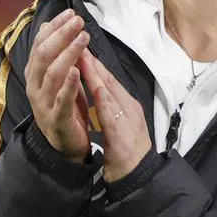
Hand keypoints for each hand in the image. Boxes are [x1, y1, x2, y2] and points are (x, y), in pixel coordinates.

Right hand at [24, 9, 91, 161]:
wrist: (63, 145)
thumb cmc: (62, 106)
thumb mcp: (56, 77)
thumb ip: (52, 53)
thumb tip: (47, 25)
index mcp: (34, 74)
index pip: (40, 44)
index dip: (54, 28)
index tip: (70, 13)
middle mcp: (35, 86)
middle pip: (44, 55)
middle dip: (61, 35)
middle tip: (78, 21)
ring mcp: (44, 103)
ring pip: (52, 74)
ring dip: (68, 53)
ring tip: (82, 39)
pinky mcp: (57, 119)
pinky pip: (62, 99)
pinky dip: (69, 84)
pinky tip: (78, 70)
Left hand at [78, 51, 152, 181]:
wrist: (138, 175)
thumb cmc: (126, 149)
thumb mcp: (117, 122)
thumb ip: (109, 104)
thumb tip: (98, 87)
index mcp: (125, 104)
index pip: (106, 79)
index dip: (92, 62)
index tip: (78, 46)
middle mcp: (128, 106)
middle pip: (109, 80)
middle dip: (93, 60)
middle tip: (78, 41)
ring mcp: (127, 119)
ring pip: (111, 92)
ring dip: (98, 74)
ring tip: (84, 56)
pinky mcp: (123, 134)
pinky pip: (113, 115)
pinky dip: (105, 101)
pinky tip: (97, 90)